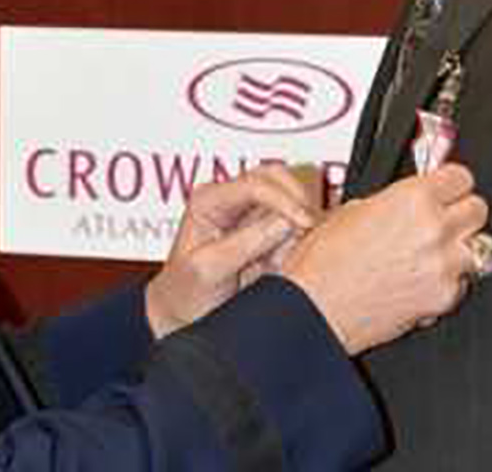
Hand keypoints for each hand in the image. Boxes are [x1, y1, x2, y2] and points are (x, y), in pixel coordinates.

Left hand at [146, 165, 317, 338]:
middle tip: (308, 231)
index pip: (254, 184)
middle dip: (296, 201)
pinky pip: (291, 224)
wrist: (183, 315)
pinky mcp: (264, 232)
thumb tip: (286, 222)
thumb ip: (245, 244)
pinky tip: (284, 264)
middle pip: (275, 177)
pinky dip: (298, 239)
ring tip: (285, 258)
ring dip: (298, 223)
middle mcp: (229, 199)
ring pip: (288, 197)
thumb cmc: (185, 291)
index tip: (304, 223)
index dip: (284, 200)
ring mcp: (248, 214)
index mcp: (208, 200)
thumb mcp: (209, 270)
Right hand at [281, 163, 487, 354]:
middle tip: (443, 218)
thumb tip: (412, 200)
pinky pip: (463, 281)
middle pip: (479, 208)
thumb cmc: (324, 262)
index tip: (446, 188)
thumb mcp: (353, 210)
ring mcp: (444, 265)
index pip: (461, 177)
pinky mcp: (445, 297)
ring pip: (479, 247)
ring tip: (432, 252)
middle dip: (461, 212)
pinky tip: (421, 278)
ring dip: (459, 247)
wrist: (318, 307)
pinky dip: (448, 280)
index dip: (451, 182)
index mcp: (412, 199)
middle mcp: (434, 229)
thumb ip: (395, 201)